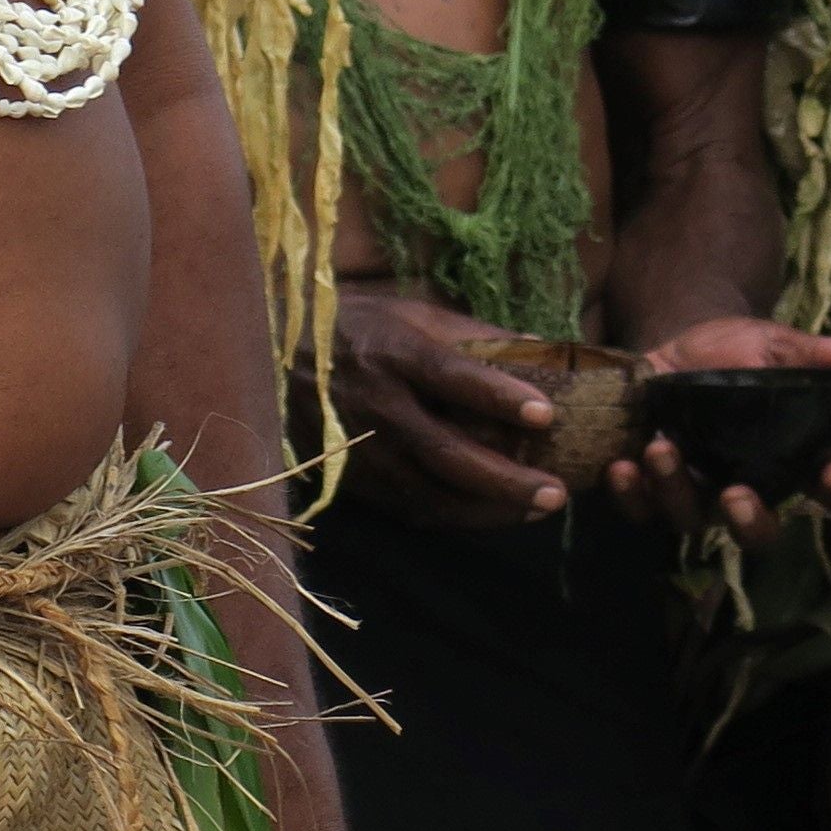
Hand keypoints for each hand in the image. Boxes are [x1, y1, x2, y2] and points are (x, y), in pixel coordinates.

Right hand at [328, 285, 570, 525]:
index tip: (546, 413)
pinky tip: (492, 515)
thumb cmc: (357, 328)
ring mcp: (363, 451)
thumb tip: (544, 348)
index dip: (499, 397)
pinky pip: (410, 509)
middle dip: (507, 479)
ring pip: (432, 494)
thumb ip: (476, 334)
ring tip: (537, 511)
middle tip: (556, 492)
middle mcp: (378, 406)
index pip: (453, 377)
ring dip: (489, 510)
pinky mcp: (353, 481)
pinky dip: (455, 517)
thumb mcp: (412, 313)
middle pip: (448, 452)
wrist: (274, 362)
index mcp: (394, 353)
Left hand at [617, 316, 830, 540]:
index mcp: (782, 461)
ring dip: (674, 489)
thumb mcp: (773, 344)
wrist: (667, 341)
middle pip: (755, 532)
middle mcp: (742, 487)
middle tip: (738, 495)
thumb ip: (818, 355)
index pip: (819, 487)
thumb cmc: (731, 350)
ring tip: (661, 447)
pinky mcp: (648, 487)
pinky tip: (622, 465)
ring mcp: (693, 491)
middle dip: (748, 522)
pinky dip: (629, 491)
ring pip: (689, 518)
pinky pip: (639, 507)